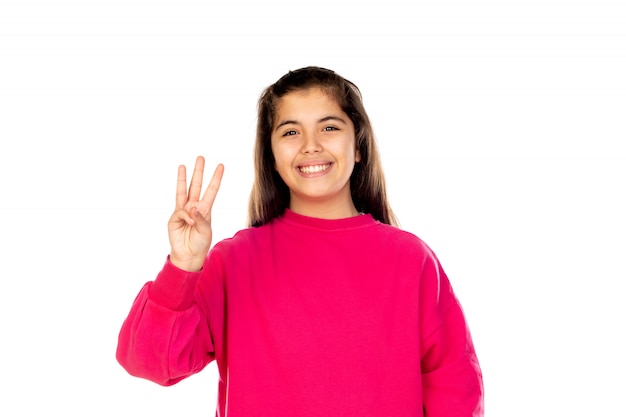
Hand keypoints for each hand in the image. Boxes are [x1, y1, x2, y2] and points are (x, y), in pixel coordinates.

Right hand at [168, 156, 223, 270]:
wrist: (188, 255)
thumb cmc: (200, 243)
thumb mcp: (206, 231)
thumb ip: (201, 219)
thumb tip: (192, 208)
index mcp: (206, 209)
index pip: (212, 190)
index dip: (216, 178)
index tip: (221, 166)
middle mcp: (194, 207)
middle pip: (197, 185)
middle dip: (199, 172)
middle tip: (200, 157)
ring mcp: (184, 211)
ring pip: (184, 191)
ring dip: (183, 178)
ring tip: (183, 165)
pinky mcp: (174, 216)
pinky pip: (181, 211)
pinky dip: (186, 216)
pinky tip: (190, 223)